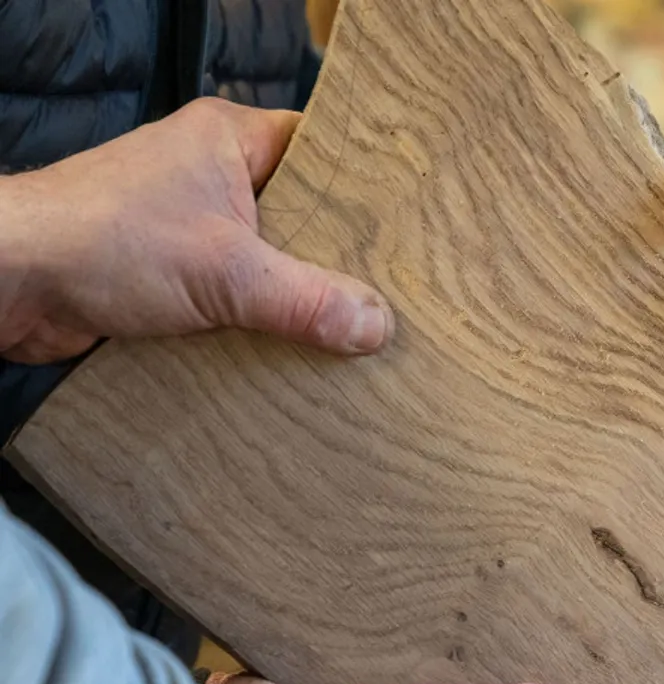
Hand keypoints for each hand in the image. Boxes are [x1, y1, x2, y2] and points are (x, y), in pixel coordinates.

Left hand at [0, 97, 390, 363]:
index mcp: (230, 140)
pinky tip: (297, 356)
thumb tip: (377, 326)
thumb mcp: (227, 272)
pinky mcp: (170, 275)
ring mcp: (189, 225)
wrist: (8, 282)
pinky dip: (260, 327)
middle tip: (398, 294)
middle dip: (340, 261)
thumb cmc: (102, 240)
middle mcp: (210, 176)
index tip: (415, 231)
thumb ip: (308, 300)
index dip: (369, 190)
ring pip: (270, 264)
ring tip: (357, 333)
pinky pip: (237, 299)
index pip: (323, 152)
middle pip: (304, 217)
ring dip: (298, 302)